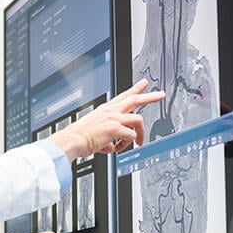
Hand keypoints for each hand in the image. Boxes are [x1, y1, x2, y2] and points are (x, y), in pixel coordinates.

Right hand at [48, 79, 164, 160]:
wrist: (72, 141)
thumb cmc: (80, 138)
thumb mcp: (96, 134)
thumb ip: (108, 139)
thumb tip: (113, 146)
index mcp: (105, 110)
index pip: (123, 96)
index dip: (135, 89)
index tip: (144, 84)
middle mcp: (110, 111)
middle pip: (135, 99)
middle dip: (150, 96)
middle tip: (160, 94)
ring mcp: (113, 118)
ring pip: (138, 120)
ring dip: (141, 133)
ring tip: (140, 143)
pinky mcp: (115, 128)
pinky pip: (131, 137)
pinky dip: (126, 145)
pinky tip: (117, 148)